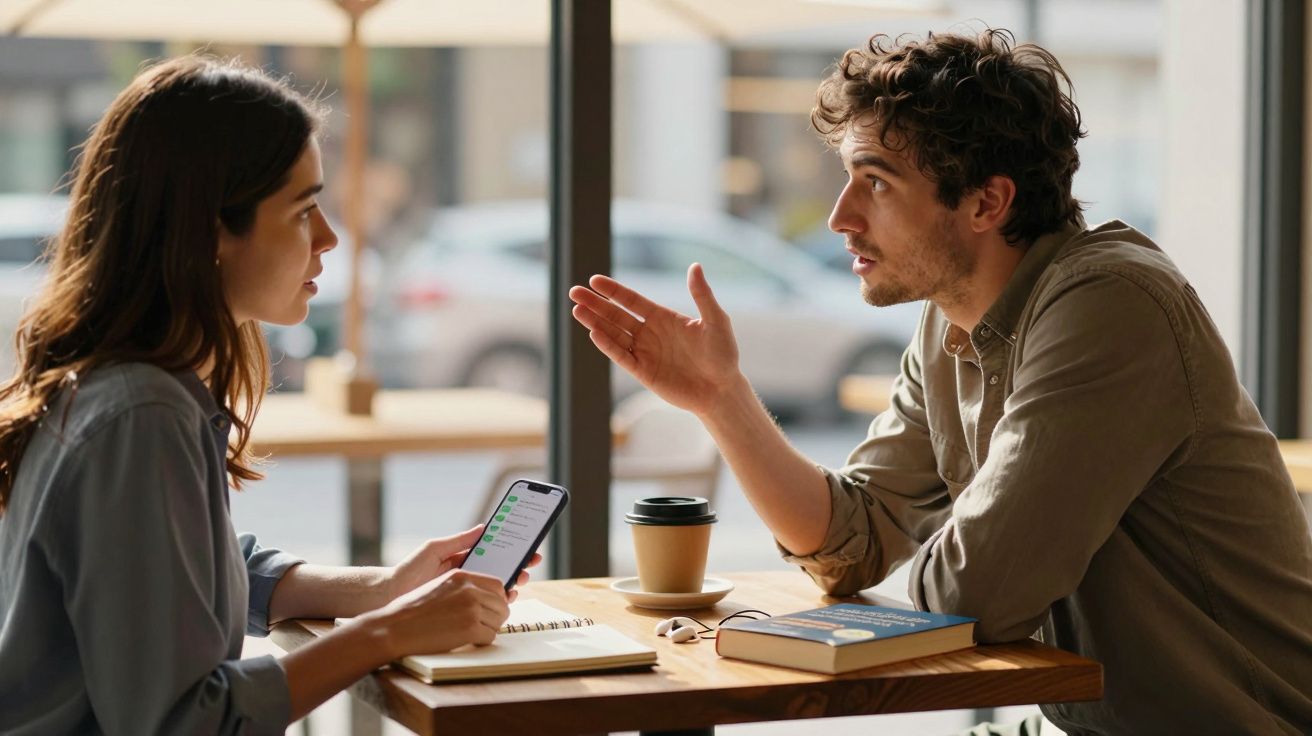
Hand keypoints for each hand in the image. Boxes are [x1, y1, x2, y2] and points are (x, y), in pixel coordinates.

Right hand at [369, 569, 509, 657]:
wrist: (394, 628)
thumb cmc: (412, 610)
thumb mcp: (440, 586)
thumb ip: (463, 587)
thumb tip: (485, 596)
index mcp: (462, 576)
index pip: (497, 585)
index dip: (498, 598)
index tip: (492, 607)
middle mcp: (469, 589)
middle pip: (502, 603)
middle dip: (496, 615)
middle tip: (485, 624)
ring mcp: (471, 609)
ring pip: (499, 620)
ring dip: (490, 628)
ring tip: (474, 632)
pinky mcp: (469, 629)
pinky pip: (491, 636)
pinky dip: (483, 641)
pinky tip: (469, 641)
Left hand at [387, 526, 540, 604]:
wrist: (390, 595)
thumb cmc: (409, 570)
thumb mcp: (434, 548)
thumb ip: (459, 540)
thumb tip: (484, 527)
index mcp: (462, 557)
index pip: (492, 550)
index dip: (511, 546)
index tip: (527, 541)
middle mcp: (467, 574)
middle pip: (500, 567)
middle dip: (518, 563)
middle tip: (531, 560)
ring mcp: (466, 590)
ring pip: (497, 585)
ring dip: (514, 580)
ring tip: (522, 576)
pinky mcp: (463, 607)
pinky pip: (488, 602)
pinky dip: (502, 599)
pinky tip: (510, 595)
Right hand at [569, 263, 743, 416]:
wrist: (722, 389)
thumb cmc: (723, 354)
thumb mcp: (716, 320)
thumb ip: (702, 295)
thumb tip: (695, 266)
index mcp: (662, 317)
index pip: (631, 300)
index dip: (613, 291)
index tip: (594, 280)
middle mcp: (649, 333)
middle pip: (615, 315)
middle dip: (595, 304)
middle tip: (574, 292)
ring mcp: (644, 352)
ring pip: (613, 334)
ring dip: (595, 322)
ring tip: (576, 310)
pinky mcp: (643, 372)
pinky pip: (621, 356)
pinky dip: (607, 346)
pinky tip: (594, 333)